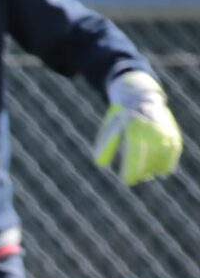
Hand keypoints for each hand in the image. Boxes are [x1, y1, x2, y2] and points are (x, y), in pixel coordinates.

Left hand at [94, 71, 182, 186]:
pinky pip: (175, 147)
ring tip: (148, 175)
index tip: (126, 181)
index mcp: (133, 126)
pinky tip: (165, 171)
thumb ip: (105, 146)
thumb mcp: (109, 128)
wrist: (140, 96)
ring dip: (157, 167)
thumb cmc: (120, 117)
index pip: (134, 153)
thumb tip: (101, 164)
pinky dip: (171, 160)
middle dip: (143, 170)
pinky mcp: (172, 129)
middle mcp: (151, 127)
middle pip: (150, 155)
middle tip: (136, 179)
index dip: (131, 169)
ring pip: (164, 153)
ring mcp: (164, 128)